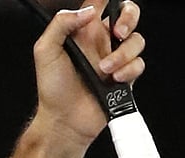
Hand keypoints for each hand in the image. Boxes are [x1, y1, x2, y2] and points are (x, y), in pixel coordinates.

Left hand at [31, 0, 145, 146]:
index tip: (108, 4)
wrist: (65, 119)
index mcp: (82, 31)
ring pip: (136, 40)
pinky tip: (113, 79)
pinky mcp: (125, 75)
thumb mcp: (45, 51)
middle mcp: (100, 42)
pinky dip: (128, 70)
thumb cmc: (52, 88)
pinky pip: (139, 63)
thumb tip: (86, 11)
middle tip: (118, 32)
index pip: (99, 3)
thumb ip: (61, 24)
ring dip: (123, 54)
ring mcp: (114, 58)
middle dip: (130, 17)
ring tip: (104, 70)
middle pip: (128, 13)